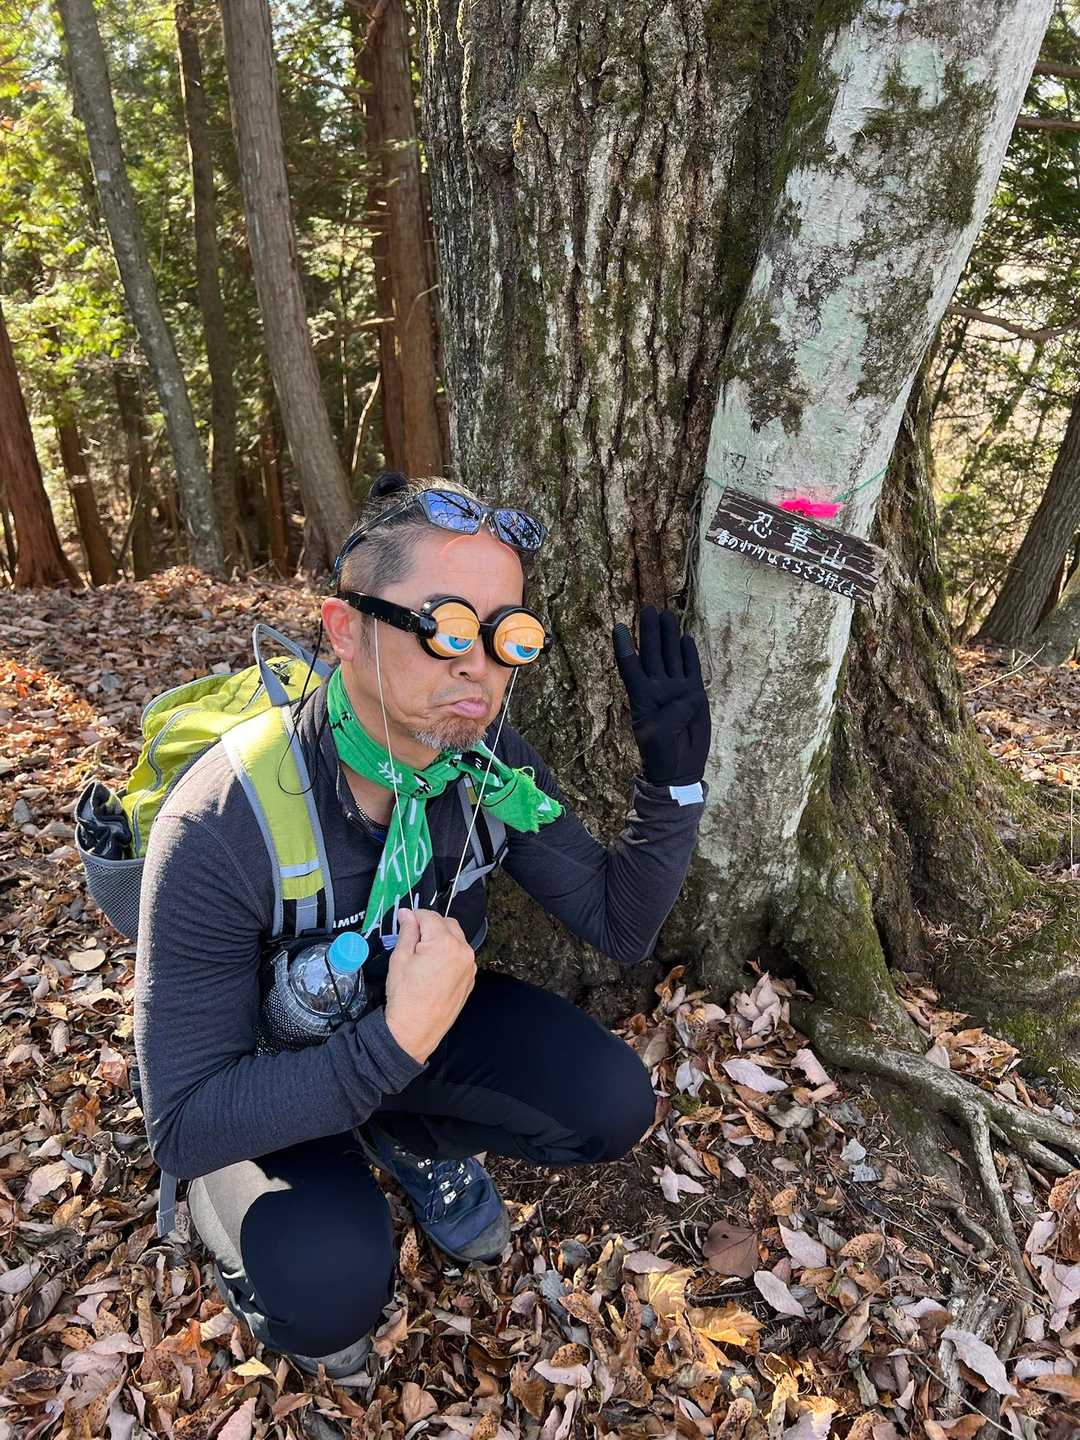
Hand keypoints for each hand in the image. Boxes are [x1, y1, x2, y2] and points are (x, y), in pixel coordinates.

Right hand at [384, 908, 475, 1063]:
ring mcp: (469, 966)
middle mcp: (463, 951)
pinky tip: (433, 967)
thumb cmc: (405, 996)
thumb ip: (407, 931)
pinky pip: (461, 956)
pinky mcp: (470, 979)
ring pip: (456, 939)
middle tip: (413, 939)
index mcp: (445, 943)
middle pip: (448, 924)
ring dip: (441, 939)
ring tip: (422, 955)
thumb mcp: (400, 958)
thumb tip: (407, 914)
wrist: (414, 1030)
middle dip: (431, 926)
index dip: (415, 917)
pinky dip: (449, 954)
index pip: (430, 916)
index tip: (405, 922)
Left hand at [612, 605, 710, 786]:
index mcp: (641, 695)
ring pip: (671, 656)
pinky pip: (691, 669)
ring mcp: (676, 689)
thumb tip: (685, 696)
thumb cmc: (660, 753)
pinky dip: (689, 654)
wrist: (680, 767)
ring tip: (667, 615)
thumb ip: (669, 714)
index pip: (630, 666)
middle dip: (650, 632)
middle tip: (649, 609)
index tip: (618, 626)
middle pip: (652, 654)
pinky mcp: (695, 694)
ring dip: (668, 637)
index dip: (624, 647)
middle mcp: (657, 687)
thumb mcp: (658, 734)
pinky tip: (685, 638)